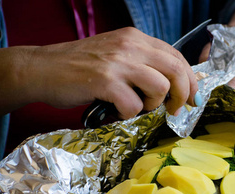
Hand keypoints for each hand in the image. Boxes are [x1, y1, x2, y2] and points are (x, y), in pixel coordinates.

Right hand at [0, 27, 197, 120]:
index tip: (192, 98)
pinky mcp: (104, 81)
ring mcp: (117, 62)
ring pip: (160, 87)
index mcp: (136, 38)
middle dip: (183, 95)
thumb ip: (143, 64)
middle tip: (175, 110)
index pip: (177, 57)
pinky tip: (114, 111)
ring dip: (152, 105)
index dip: (190, 80)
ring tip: (136, 107)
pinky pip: (133, 105)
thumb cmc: (80, 68)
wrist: (41, 69)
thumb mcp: (116, 56)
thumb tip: (173, 87)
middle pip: (176, 70)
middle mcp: (130, 45)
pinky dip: (127, 114)